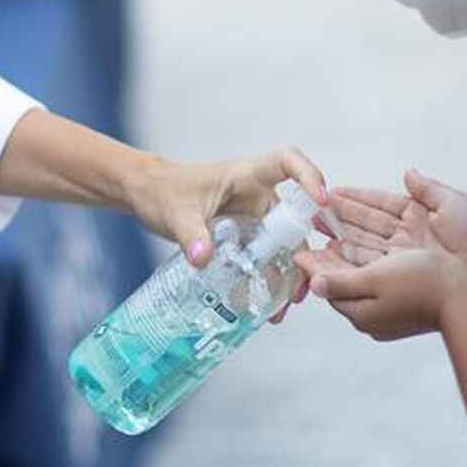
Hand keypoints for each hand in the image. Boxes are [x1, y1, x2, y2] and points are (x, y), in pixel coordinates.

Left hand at [126, 148, 329, 321]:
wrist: (147, 196)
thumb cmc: (163, 190)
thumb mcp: (177, 212)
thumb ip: (191, 234)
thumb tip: (203, 258)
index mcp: (246, 175)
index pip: (287, 162)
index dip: (309, 175)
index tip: (319, 200)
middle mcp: (256, 195)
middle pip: (294, 217)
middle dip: (304, 250)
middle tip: (303, 282)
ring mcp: (253, 217)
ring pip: (283, 242)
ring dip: (289, 271)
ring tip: (285, 304)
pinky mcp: (244, 237)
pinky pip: (266, 256)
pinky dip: (269, 278)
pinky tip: (266, 304)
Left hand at [308, 246, 466, 341]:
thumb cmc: (423, 285)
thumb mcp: (376, 280)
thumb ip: (342, 282)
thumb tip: (314, 284)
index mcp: (362, 313)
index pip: (329, 287)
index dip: (314, 265)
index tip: (300, 249)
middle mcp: (373, 315)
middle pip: (343, 282)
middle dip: (327, 259)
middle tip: (313, 239)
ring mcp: (390, 309)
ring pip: (360, 278)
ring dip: (346, 256)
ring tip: (333, 236)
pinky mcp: (406, 301)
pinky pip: (377, 278)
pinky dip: (366, 261)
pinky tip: (364, 248)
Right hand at [324, 170, 466, 294]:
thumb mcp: (455, 203)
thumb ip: (428, 189)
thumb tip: (408, 173)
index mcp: (422, 215)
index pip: (382, 205)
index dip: (357, 198)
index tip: (334, 193)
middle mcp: (410, 237)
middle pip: (368, 225)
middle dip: (341, 217)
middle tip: (314, 212)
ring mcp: (405, 257)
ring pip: (365, 244)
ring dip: (341, 237)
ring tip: (317, 229)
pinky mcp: (403, 275)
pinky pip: (372, 265)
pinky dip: (351, 259)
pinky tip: (333, 253)